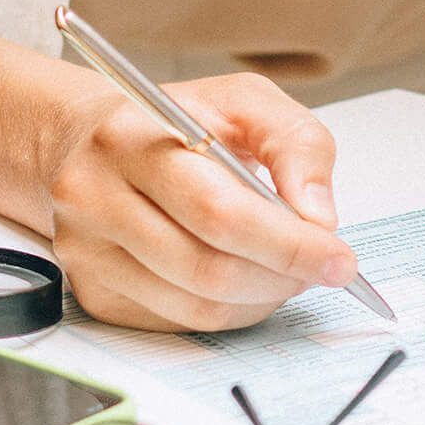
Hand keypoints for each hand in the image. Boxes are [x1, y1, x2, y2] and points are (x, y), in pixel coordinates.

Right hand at [42, 71, 356, 331]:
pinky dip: (230, 311)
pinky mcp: (94, 293)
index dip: (287, 243)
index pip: (219, 211)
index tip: (340, 258)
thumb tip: (319, 218)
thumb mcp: (244, 101)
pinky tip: (247, 280)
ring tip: (287, 270)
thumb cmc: (177, 119)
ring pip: (196, 306)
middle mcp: (96, 197)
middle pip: (207, 267)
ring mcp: (88, 253)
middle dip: (282, 276)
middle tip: (322, 267)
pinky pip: (179, 323)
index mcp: (133, 137)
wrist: (85, 141)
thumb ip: (294, 143)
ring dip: (261, 299)